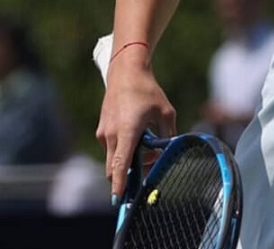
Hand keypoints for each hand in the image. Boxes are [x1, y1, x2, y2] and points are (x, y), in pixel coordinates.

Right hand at [95, 52, 175, 203]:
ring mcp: (104, 133)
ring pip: (113, 159)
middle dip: (127, 177)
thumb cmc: (148, 91)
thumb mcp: (166, 113)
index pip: (121, 165)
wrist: (126, 72)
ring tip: (148, 149)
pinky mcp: (102, 130)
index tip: (118, 201)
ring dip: (127, 163)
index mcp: (127, 131)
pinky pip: (111, 149)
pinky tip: (138, 139)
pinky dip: (122, 152)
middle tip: (146, 173)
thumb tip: (171, 153)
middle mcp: (111, 135)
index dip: (120, 185)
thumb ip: (168, 135)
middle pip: (114, 169)